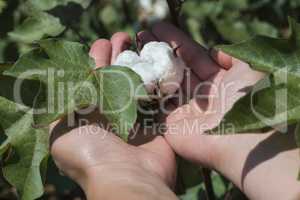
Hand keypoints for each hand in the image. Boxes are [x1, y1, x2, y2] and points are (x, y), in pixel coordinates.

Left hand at [50, 33, 176, 199]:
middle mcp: (113, 112)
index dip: (97, 59)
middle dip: (119, 54)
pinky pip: (159, 94)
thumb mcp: (61, 132)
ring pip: (138, 81)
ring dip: (139, 61)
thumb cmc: (92, 153)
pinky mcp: (157, 120)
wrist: (128, 177)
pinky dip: (159, 78)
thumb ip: (60, 108)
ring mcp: (137, 115)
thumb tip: (65, 86)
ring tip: (140, 41)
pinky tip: (159, 60)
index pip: (93, 78)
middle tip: (124, 36)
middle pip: (116, 76)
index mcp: (91, 113)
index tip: (103, 42)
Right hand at [141, 22, 299, 199]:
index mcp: (217, 81)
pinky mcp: (171, 124)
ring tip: (131, 50)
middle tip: (141, 36)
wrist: (242, 140)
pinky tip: (131, 74)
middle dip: (158, 51)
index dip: (176, 41)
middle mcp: (199, 94)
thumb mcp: (249, 68)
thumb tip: (215, 51)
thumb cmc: (247, 101)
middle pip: (175, 68)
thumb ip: (233, 55)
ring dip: (149, 68)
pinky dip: (145, 91)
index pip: (192, 55)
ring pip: (163, 84)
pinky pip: (155, 105)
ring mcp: (184, 109)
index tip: (158, 28)